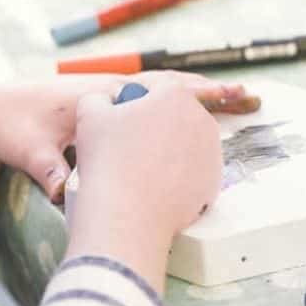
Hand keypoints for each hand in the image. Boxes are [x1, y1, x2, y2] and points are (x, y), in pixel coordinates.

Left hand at [0, 71, 249, 202]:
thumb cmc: (14, 129)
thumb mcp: (30, 151)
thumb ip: (49, 170)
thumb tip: (64, 193)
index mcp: (106, 94)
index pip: (164, 89)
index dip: (201, 94)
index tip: (234, 97)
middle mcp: (116, 90)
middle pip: (176, 85)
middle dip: (214, 91)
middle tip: (252, 98)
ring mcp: (116, 97)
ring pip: (168, 92)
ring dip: (201, 97)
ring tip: (238, 104)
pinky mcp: (112, 108)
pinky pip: (155, 103)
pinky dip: (181, 107)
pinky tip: (197, 123)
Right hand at [65, 82, 223, 290]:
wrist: (128, 216)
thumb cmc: (108, 162)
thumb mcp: (90, 115)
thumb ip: (99, 99)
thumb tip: (108, 101)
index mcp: (175, 95)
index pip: (156, 90)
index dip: (136, 103)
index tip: (124, 119)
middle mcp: (202, 119)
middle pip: (175, 116)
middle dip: (156, 127)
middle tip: (131, 147)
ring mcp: (213, 151)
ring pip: (186, 144)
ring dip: (168, 151)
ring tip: (142, 168)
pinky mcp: (215, 180)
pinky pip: (193, 171)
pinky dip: (178, 176)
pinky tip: (156, 185)